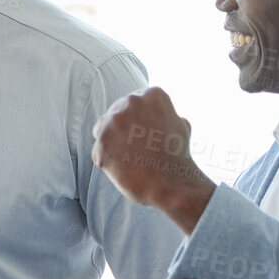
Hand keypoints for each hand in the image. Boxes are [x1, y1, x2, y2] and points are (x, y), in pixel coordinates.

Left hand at [90, 86, 216, 232]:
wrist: (173, 183)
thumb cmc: (177, 157)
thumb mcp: (179, 125)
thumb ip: (163, 113)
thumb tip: (157, 112)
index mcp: (152, 95)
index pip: (134, 105)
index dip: (139, 123)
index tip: (147, 136)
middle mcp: (131, 102)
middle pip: (115, 115)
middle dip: (123, 132)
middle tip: (138, 150)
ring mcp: (114, 123)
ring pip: (102, 131)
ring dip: (111, 144)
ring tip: (131, 159)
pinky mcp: (101, 144)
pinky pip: (98, 152)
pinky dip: (108, 162)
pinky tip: (125, 169)